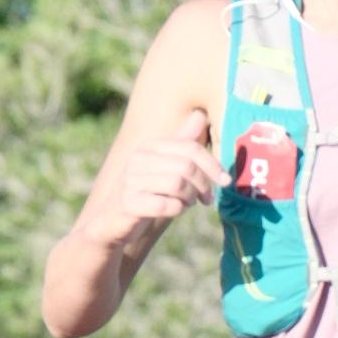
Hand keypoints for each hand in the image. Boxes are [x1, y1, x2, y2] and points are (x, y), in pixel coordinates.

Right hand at [94, 107, 224, 244]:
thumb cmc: (146, 193)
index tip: (225, 181)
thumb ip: (182, 143)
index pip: (190, 147)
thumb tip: (200, 114)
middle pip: (186, 166)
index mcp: (149, 146)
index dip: (212, 165)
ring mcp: (130, 180)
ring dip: (189, 198)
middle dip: (203, 185)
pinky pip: (164, 205)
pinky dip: (176, 210)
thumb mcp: (165, 166)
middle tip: (207, 199)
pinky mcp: (127, 203)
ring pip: (177, 184)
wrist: (113, 222)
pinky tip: (173, 211)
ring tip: (187, 204)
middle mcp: (137, 158)